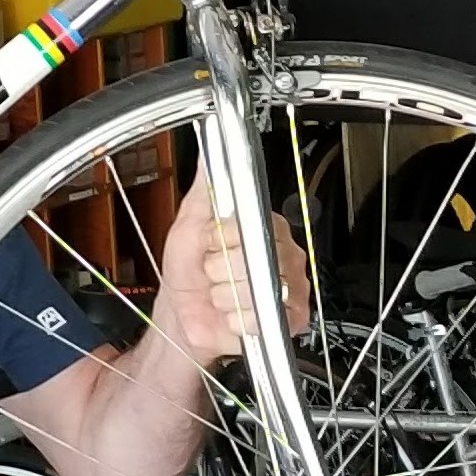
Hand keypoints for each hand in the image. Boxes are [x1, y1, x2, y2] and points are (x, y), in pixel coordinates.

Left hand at [154, 178, 312, 365]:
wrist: (184, 317)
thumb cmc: (189, 273)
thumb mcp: (187, 228)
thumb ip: (203, 194)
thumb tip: (207, 157)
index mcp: (263, 225)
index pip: (251, 223)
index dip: (223, 238)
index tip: (210, 243)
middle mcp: (282, 253)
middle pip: (255, 257)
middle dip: (220, 269)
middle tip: (214, 272)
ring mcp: (291, 284)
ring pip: (256, 288)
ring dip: (226, 296)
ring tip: (222, 293)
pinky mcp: (291, 316)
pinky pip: (261, 315)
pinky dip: (237, 318)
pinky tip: (234, 313)